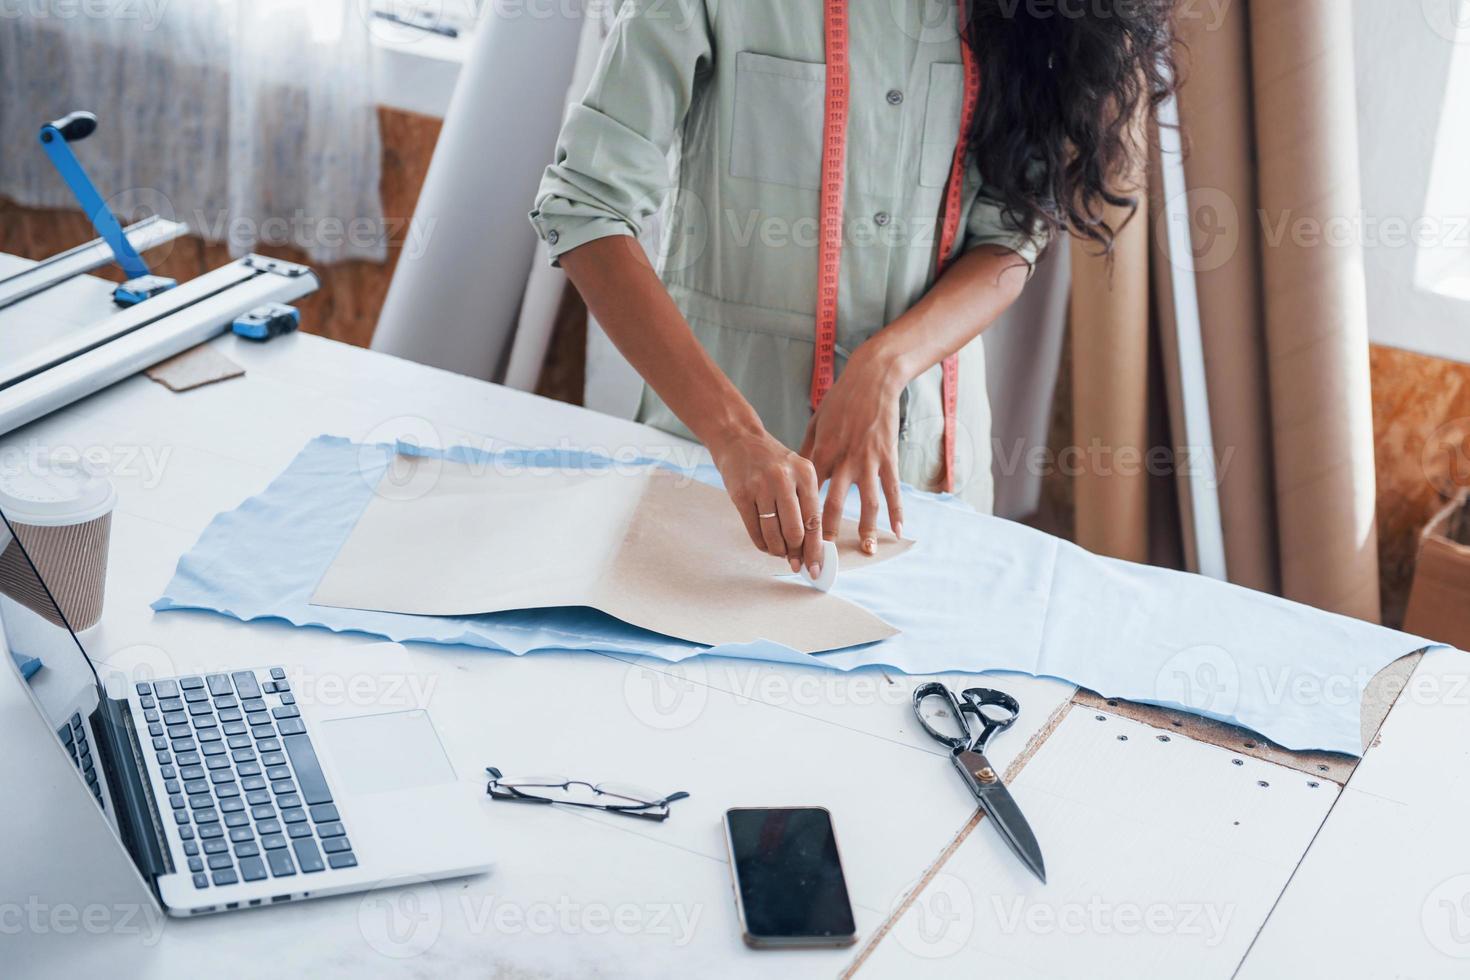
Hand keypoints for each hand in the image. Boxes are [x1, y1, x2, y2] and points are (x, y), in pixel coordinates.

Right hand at [708, 428, 823, 575]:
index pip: (814, 520)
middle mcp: (785, 479)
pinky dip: (761, 543)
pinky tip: (766, 545)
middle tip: (795, 563)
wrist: (739, 439)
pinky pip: (754, 530)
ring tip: (779, 552)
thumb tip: (810, 546)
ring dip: (777, 551)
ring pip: (773, 534)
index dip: (815, 549)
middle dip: (796, 553)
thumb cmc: (772, 461)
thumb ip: (805, 504)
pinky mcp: (741, 494)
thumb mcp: (797, 473)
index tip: (815, 568)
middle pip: (795, 531)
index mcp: (806, 473)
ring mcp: (761, 486)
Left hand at [800, 343, 906, 553]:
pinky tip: (897, 530)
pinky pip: (892, 489)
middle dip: (827, 535)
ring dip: (866, 529)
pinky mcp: (888, 457)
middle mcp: (843, 461)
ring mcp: (868, 460)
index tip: (796, 539)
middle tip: (824, 557)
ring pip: (866, 502)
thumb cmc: (840, 401)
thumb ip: (807, 453)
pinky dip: (896, 510)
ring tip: (865, 551)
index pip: (808, 494)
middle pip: (833, 506)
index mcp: (821, 453)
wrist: (872, 379)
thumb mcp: (816, 424)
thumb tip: (797, 477)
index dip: (802, 518)